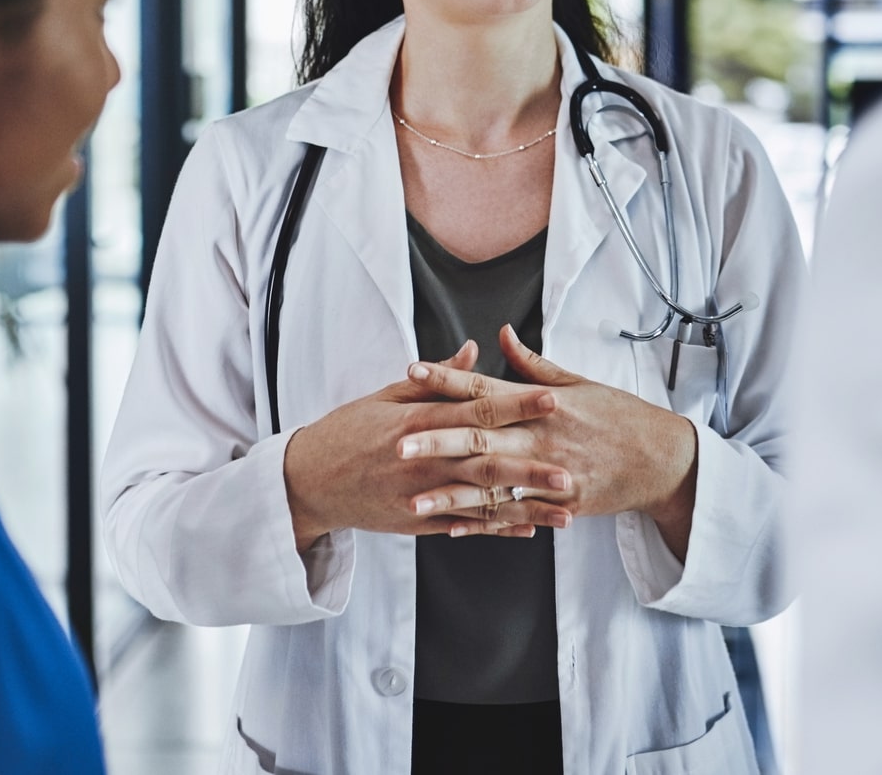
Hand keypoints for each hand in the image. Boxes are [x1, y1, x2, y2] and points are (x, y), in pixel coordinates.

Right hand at [282, 341, 572, 550]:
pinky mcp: (417, 522)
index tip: (553, 398)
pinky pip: (464, 527)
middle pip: (487, 462)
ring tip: (565, 511)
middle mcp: (424, 460)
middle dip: (532, 465)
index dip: (517, 405)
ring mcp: (421, 495)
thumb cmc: (348, 430)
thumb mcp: (386, 395)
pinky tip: (529, 530)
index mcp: (418, 422)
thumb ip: (436, 377)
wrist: (308, 481)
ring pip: (483, 503)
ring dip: (525, 507)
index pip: (477, 409)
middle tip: (572, 467)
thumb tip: (474, 350)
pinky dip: (497, 530)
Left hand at [400, 325, 699, 555]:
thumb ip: (533, 364)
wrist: (662, 459)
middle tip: (398, 443)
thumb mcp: (579, 382)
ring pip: (492, 486)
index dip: (448, 380)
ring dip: (451, 494)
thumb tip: (501, 333)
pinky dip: (483, 524)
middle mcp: (543, 437)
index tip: (412, 372)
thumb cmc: (619, 415)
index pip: (486, 388)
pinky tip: (450, 528)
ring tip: (413, 498)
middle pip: (481, 439)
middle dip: (437, 441)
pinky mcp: (560, 505)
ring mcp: (551, 474)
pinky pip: (515, 516)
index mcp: (543, 403)